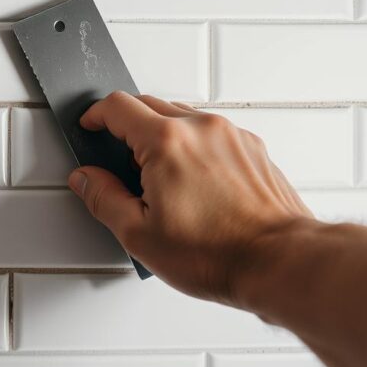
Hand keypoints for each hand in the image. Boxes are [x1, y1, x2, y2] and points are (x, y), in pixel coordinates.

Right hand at [68, 91, 315, 306]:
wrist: (279, 262)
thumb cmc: (219, 254)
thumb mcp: (139, 234)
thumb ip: (104, 198)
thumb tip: (87, 179)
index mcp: (167, 142)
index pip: (118, 107)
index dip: (96, 115)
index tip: (91, 125)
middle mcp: (201, 128)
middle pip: (150, 104)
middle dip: (127, 125)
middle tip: (117, 157)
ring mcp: (231, 135)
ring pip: (182, 117)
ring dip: (161, 135)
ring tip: (157, 177)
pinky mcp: (252, 148)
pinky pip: (211, 134)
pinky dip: (193, 146)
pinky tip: (191, 183)